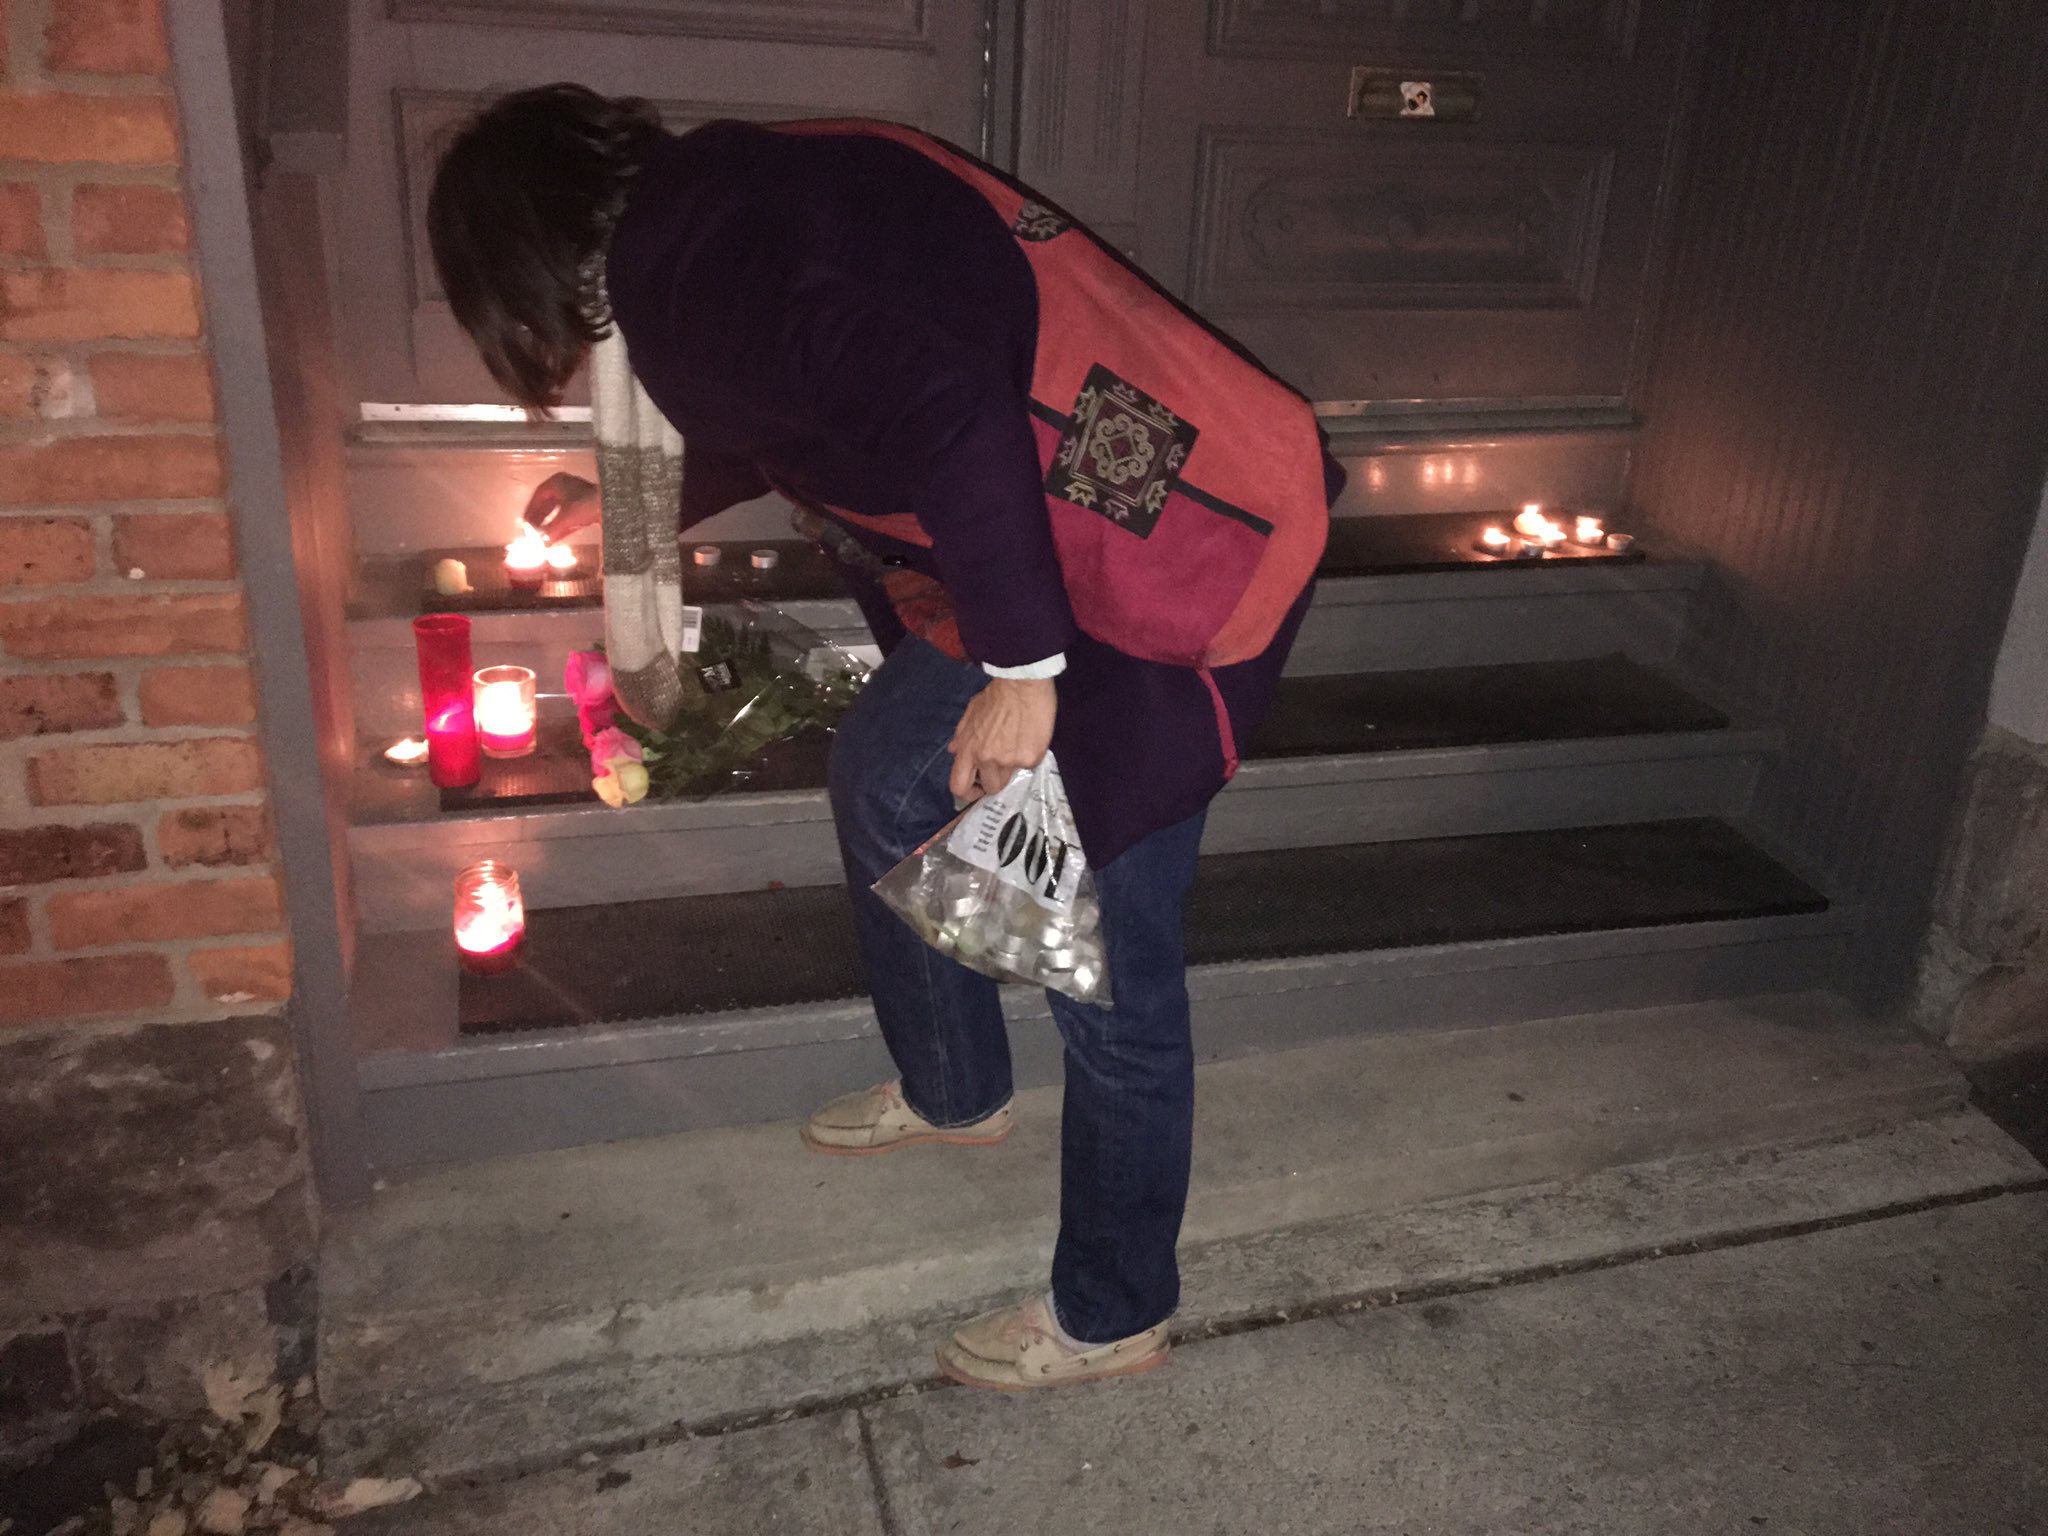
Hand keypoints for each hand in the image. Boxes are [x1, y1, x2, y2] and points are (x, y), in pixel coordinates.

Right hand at [523, 472, 599, 542]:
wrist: (612, 506)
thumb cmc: (589, 503)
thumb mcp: (564, 517)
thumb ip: (550, 530)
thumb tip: (540, 543)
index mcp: (558, 481)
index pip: (538, 495)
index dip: (530, 509)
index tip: (524, 521)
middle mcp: (566, 486)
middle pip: (547, 504)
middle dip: (539, 520)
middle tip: (531, 532)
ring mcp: (576, 497)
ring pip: (557, 513)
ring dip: (549, 526)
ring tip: (541, 538)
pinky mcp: (585, 508)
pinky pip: (568, 519)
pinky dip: (560, 528)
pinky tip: (554, 539)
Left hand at [948, 676, 1056, 800]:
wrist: (1022, 684)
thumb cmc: (996, 695)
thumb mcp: (971, 713)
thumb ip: (961, 736)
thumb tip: (954, 750)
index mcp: (968, 749)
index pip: (958, 785)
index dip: (967, 793)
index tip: (977, 789)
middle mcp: (986, 759)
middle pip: (990, 788)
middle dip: (996, 781)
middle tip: (1003, 767)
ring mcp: (1009, 760)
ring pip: (1011, 778)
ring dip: (1013, 767)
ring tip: (1017, 745)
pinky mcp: (1030, 757)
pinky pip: (1029, 765)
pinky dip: (1029, 755)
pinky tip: (1030, 737)